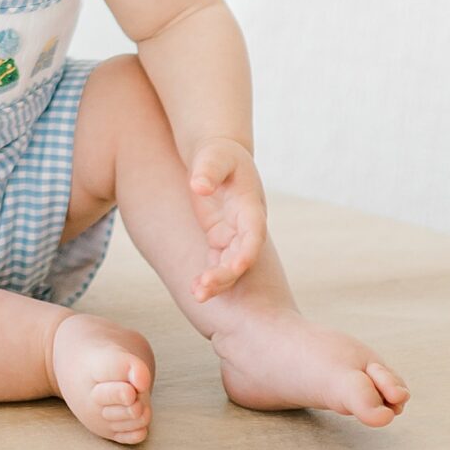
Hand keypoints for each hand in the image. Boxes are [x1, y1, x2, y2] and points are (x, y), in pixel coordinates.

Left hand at [187, 138, 267, 301]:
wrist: (218, 159)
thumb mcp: (215, 156)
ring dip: (217, 282)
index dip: (248, 250)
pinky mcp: (220, 240)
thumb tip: (199, 186)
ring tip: (198, 295)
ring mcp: (233, 235)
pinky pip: (216, 263)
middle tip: (206, 287)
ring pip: (229, 265)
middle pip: (241, 256)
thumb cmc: (219, 154)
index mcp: (249, 207)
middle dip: (227, 274)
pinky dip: (208, 277)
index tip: (238, 265)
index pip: (253, 232)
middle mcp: (245, 226)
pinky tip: (195, 291)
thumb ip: (209, 170)